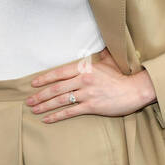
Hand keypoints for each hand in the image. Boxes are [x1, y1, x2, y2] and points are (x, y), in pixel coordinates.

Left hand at [25, 50, 155, 120]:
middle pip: (56, 88)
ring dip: (45, 106)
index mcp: (85, 68)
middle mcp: (83, 80)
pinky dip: (56, 116)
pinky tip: (47, 119)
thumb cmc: (122, 76)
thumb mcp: (110, 60)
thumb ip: (101, 53)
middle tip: (29, 100)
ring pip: (60, 100)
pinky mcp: (92, 107)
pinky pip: (70, 112)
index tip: (34, 84)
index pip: (59, 72)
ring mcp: (87, 94)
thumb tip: (102, 45)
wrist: (135, 90)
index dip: (45, 78)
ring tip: (34, 109)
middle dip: (40, 95)